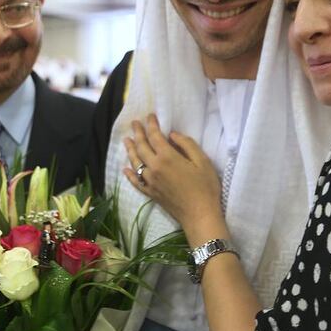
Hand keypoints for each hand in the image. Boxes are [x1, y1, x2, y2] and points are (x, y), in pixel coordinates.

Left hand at [123, 114, 222, 235]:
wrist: (200, 215)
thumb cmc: (205, 187)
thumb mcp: (202, 161)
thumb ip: (186, 144)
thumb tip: (172, 135)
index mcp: (167, 157)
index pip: (155, 136)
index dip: (151, 124)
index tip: (149, 116)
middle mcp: (155, 167)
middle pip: (142, 146)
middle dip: (138, 133)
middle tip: (134, 123)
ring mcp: (150, 181)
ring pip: (136, 162)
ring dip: (130, 149)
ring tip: (126, 140)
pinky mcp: (150, 193)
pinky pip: (136, 181)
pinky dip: (129, 174)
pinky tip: (125, 169)